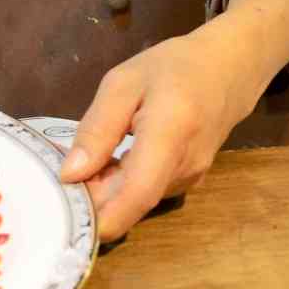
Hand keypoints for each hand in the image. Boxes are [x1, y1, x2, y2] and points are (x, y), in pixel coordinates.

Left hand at [58, 18, 265, 241]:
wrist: (229, 70)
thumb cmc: (173, 68)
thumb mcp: (123, 83)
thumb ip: (97, 128)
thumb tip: (70, 175)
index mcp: (169, 133)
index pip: (138, 192)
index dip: (103, 217)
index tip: (66, 220)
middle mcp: (185, 166)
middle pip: (131, 202)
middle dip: (93, 199)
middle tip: (58, 178)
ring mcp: (191, 179)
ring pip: (137, 201)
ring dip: (107, 191)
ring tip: (85, 162)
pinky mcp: (189, 182)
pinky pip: (148, 193)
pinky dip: (123, 186)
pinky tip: (110, 163)